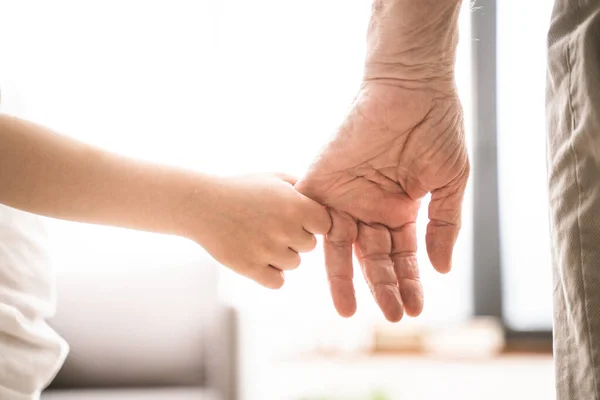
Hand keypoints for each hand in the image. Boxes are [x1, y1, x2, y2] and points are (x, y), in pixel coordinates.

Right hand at [185, 173, 330, 288]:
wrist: (202, 204)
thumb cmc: (242, 189)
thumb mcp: (275, 179)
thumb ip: (305, 188)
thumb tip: (331, 203)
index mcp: (295, 205)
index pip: (325, 224)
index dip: (311, 221)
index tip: (296, 216)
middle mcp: (285, 229)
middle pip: (309, 246)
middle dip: (295, 238)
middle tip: (271, 225)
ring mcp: (268, 251)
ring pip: (294, 264)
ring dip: (281, 255)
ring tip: (258, 237)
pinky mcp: (251, 269)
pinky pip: (277, 281)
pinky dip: (270, 273)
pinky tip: (257, 256)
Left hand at [295, 82, 468, 321]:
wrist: (410, 87)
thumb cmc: (436, 128)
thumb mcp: (449, 183)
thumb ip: (444, 226)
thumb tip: (442, 270)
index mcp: (400, 210)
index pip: (402, 256)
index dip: (408, 282)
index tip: (414, 309)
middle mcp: (370, 208)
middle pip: (373, 258)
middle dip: (382, 287)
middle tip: (390, 317)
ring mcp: (344, 196)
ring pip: (341, 247)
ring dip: (345, 279)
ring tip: (348, 312)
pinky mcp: (320, 181)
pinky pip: (313, 218)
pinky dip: (315, 242)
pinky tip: (322, 269)